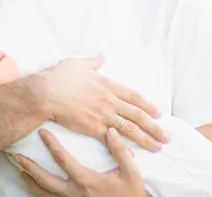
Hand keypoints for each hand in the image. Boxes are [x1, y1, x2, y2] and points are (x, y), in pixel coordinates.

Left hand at [17, 128, 146, 196]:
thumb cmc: (131, 193)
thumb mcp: (131, 172)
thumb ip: (120, 151)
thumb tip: (109, 130)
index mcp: (86, 181)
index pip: (63, 160)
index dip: (51, 145)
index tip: (42, 132)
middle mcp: (74, 194)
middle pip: (45, 181)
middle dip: (30, 167)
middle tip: (17, 156)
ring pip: (44, 195)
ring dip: (31, 183)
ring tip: (21, 171)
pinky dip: (39, 195)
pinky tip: (34, 187)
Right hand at [37, 56, 167, 150]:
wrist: (46, 93)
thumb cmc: (59, 77)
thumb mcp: (78, 64)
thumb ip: (93, 62)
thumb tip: (101, 56)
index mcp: (107, 85)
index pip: (133, 96)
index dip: (148, 105)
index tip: (158, 113)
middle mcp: (109, 100)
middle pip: (137, 115)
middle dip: (154, 126)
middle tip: (166, 136)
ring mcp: (102, 115)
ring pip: (130, 129)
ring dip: (146, 139)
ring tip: (158, 147)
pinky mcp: (92, 128)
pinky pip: (112, 140)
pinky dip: (125, 148)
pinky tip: (135, 155)